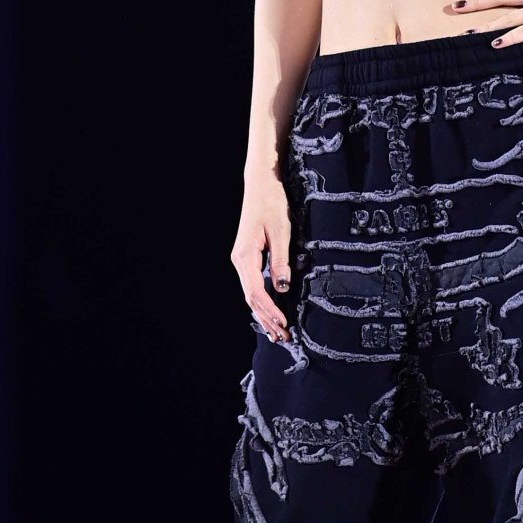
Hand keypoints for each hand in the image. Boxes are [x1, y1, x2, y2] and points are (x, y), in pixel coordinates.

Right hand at [231, 171, 292, 341]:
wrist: (261, 185)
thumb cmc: (272, 204)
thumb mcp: (281, 232)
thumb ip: (281, 261)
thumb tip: (282, 288)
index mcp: (244, 256)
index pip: (255, 292)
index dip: (269, 310)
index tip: (283, 323)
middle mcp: (239, 261)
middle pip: (251, 298)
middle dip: (266, 319)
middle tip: (283, 338)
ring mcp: (242, 259)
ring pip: (251, 294)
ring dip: (264, 313)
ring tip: (277, 333)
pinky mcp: (248, 257)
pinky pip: (253, 284)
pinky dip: (262, 301)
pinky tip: (270, 312)